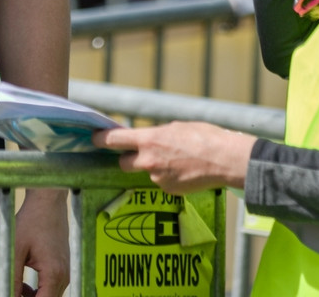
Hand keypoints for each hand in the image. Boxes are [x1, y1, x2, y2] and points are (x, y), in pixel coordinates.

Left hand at [13, 188, 67, 296]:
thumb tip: (7, 295)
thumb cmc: (33, 220)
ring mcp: (66, 272)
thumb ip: (12, 278)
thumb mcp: (16, 249)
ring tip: (17, 287)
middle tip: (12, 291)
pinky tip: (25, 282)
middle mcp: (64, 275)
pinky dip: (39, 290)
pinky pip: (52, 288)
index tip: (12, 296)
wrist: (48, 202)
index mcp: (53, 273)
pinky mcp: (64, 268)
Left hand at [93, 122, 255, 194]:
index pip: (113, 140)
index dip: (100, 139)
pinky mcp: (169, 191)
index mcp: (148, 140)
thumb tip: (150, 138)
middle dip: (129, 159)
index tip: (93, 139)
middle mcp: (148, 161)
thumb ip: (158, 134)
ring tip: (176, 161)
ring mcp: (158, 178)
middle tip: (141, 154)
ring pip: (146, 173)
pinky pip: (162, 183)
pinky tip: (184, 172)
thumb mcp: (176, 127)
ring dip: (154, 168)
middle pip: (123, 163)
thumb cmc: (204, 137)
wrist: (225, 159)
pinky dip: (169, 178)